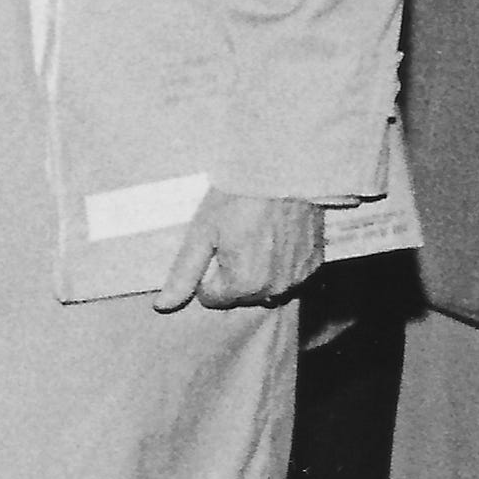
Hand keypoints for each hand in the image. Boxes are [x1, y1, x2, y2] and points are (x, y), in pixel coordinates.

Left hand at [152, 189, 325, 313]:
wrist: (284, 171)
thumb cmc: (237, 199)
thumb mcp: (202, 233)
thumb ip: (184, 274)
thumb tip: (163, 307)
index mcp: (244, 285)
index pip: (213, 298)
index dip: (207, 273)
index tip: (214, 246)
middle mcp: (275, 289)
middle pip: (240, 296)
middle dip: (233, 275)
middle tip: (234, 239)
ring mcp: (299, 278)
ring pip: (267, 288)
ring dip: (258, 273)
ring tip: (256, 237)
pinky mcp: (316, 264)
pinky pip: (291, 276)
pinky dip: (282, 265)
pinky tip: (277, 239)